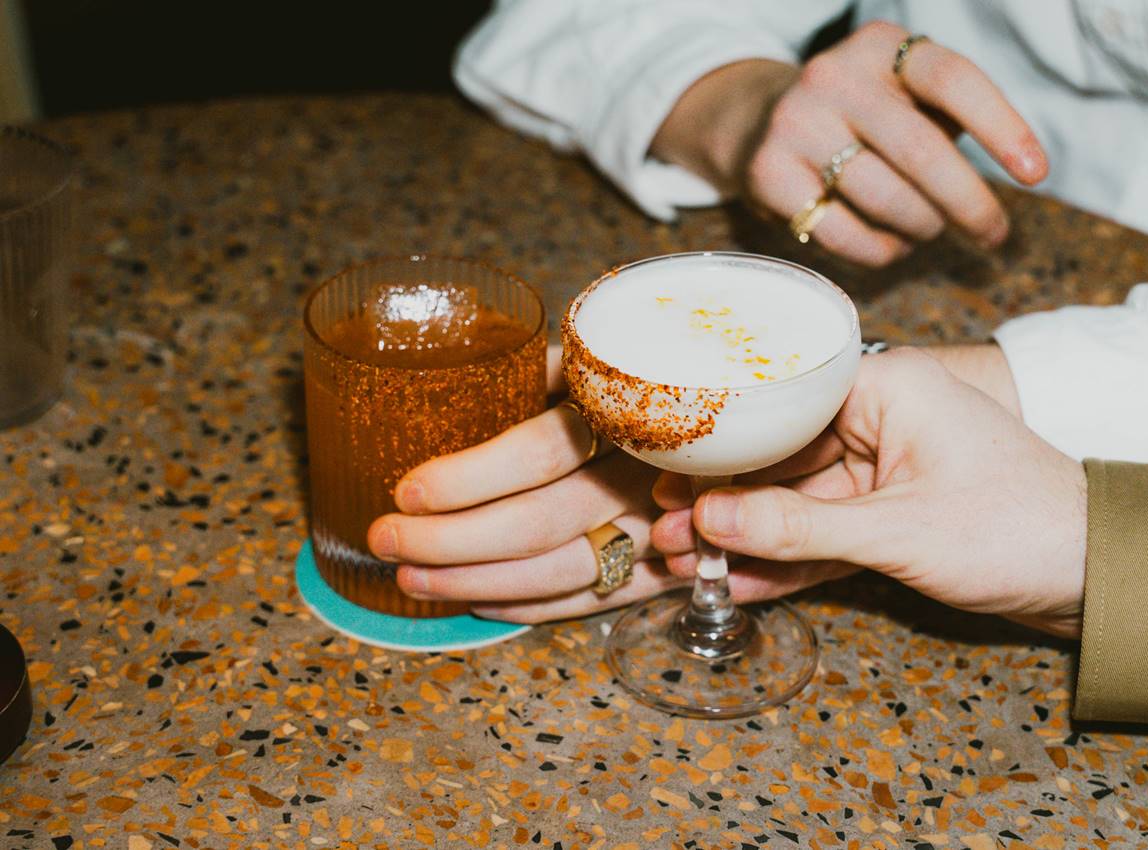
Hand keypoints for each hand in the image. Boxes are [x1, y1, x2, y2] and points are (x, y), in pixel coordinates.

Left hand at [367, 345, 684, 622]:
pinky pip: (597, 601)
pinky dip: (532, 608)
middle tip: (386, 538)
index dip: (467, 478)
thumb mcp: (597, 356)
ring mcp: (665, 526)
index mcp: (625, 407)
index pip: (537, 453)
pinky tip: (476, 603)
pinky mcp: (672, 567)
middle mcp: (648, 471)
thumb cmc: (647, 378)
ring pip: (564, 571)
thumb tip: (439, 392)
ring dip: (477, 582)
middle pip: (541, 522)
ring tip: (411, 578)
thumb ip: (538, 373)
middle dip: (450, 540)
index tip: (406, 490)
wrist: (739, 410)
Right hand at [651, 346, 1086, 637]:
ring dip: (745, 535)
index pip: (780, 400)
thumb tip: (711, 518)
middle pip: (779, 455)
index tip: (667, 473)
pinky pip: (825, 534)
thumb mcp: (898, 530)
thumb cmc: (1019, 528)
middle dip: (722, 500)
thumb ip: (800, 526)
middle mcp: (881, 417)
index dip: (718, 442)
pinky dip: (787, 559)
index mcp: (887, 386)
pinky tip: (738, 582)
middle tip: (663, 532)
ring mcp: (885, 468)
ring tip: (682, 562)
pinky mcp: (893, 515)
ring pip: (796, 501)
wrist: (1100, 577)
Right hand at [652, 21, 1047, 266]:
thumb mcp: (903, 96)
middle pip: (922, 150)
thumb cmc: (859, 117)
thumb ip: (949, 121)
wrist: (757, 122)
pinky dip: (881, 251)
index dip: (1002, 127)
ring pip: (886, 199)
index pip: (954, 80)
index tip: (1036, 174)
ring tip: (930, 231)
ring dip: (923, 228)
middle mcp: (835, 76)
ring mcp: (796, 124)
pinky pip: (844, 233)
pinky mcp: (769, 173)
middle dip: (969, 203)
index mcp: (882, 46)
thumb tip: (1016, 173)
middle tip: (993, 235)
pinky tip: (891, 245)